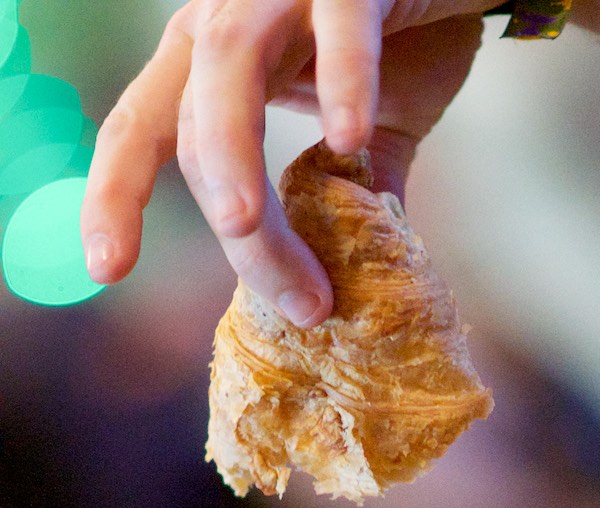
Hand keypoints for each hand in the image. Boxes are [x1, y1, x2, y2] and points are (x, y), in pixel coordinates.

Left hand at [80, 1, 483, 325]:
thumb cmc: (411, 36)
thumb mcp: (372, 131)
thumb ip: (351, 199)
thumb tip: (349, 286)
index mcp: (216, 58)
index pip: (143, 127)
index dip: (115, 194)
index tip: (106, 269)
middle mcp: (231, 17)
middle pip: (191, 126)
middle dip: (235, 229)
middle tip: (297, 304)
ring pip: (228, 64)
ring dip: (230, 153)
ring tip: (246, 225)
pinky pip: (339, 22)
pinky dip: (342, 78)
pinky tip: (347, 136)